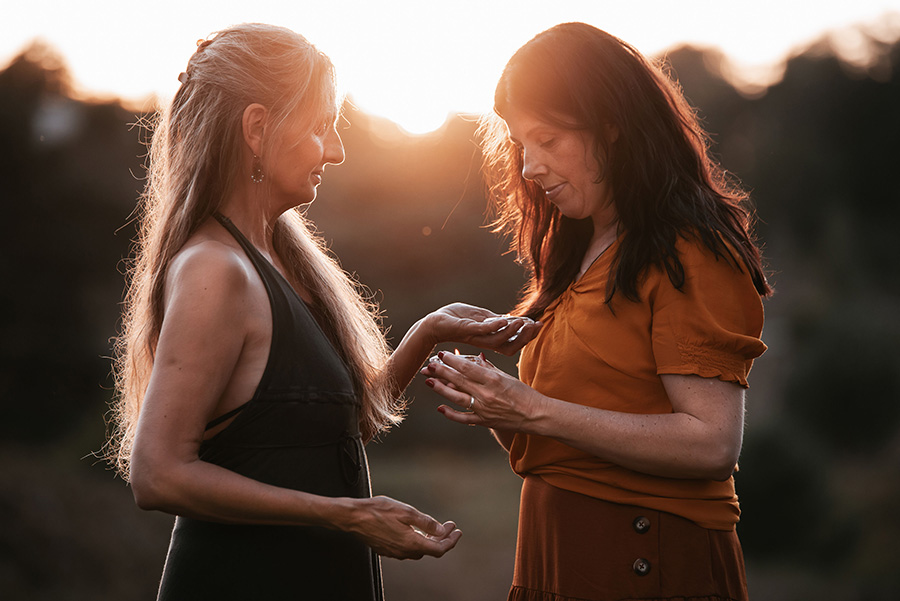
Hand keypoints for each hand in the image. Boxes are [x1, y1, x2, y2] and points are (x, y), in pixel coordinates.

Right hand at [344, 496, 461, 559]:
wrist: (353, 517)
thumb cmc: (378, 511)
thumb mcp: (407, 512)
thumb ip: (426, 523)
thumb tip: (442, 530)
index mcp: (411, 543)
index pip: (439, 549)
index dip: (451, 542)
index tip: (457, 532)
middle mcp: (404, 551)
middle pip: (430, 550)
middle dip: (442, 539)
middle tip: (449, 526)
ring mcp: (394, 552)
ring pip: (418, 550)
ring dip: (429, 540)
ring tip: (435, 528)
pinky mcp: (386, 549)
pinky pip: (407, 548)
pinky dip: (416, 541)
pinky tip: (416, 531)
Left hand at [421, 351, 546, 429]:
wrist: (536, 415)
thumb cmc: (525, 394)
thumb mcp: (507, 377)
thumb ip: (490, 369)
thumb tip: (476, 358)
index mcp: (493, 380)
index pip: (467, 368)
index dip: (452, 360)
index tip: (441, 354)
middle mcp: (486, 394)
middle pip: (459, 380)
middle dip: (442, 372)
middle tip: (429, 365)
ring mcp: (484, 409)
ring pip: (457, 398)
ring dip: (441, 389)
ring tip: (429, 382)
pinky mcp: (484, 421)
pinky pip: (464, 418)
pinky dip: (451, 414)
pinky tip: (440, 408)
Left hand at [426, 303, 541, 355]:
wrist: (435, 323)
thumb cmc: (456, 320)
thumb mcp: (481, 318)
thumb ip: (494, 320)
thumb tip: (512, 319)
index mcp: (490, 341)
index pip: (514, 342)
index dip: (527, 336)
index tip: (538, 324)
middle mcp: (485, 344)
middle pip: (511, 345)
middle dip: (525, 336)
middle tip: (535, 325)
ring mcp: (476, 338)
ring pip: (500, 340)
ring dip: (513, 330)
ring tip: (523, 322)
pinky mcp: (467, 330)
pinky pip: (484, 331)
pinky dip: (496, 326)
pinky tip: (505, 319)